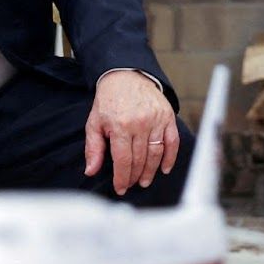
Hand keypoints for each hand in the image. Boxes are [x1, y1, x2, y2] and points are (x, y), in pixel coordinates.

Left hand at [84, 70, 178, 194]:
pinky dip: (170, 157)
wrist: (126, 76)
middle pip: (140, 159)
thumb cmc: (109, 101)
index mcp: (120, 126)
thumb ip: (93, 148)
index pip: (123, 160)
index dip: (122, 178)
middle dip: (135, 176)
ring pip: (156, 154)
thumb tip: (91, 171)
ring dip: (151, 171)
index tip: (120, 188)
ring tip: (145, 181)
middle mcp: (140, 124)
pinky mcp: (168, 117)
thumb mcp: (94, 122)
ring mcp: (156, 120)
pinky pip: (172, 142)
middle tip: (132, 184)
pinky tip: (164, 169)